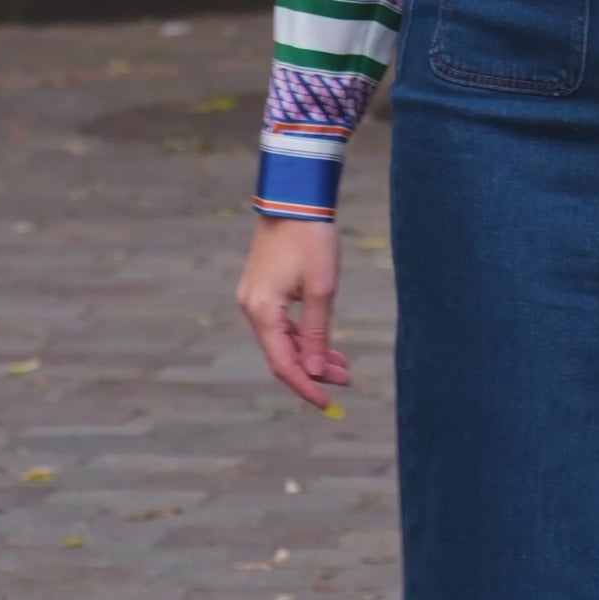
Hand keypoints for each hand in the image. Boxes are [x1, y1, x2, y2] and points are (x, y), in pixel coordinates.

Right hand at [236, 217, 349, 408]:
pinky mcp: (263, 287)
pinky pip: (281, 322)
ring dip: (310, 352)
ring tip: (342, 364)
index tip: (328, 402)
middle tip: (347, 378)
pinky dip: (303, 334)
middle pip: (283, 353)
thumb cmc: (311, 239)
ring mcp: (255, 297)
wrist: (295, 197)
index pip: (283, 364)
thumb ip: (317, 333)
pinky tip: (325, 341)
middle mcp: (252, 308)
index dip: (305, 387)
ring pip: (283, 338)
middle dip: (313, 369)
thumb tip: (314, 371)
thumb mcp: (322, 288)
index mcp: (263, 312)